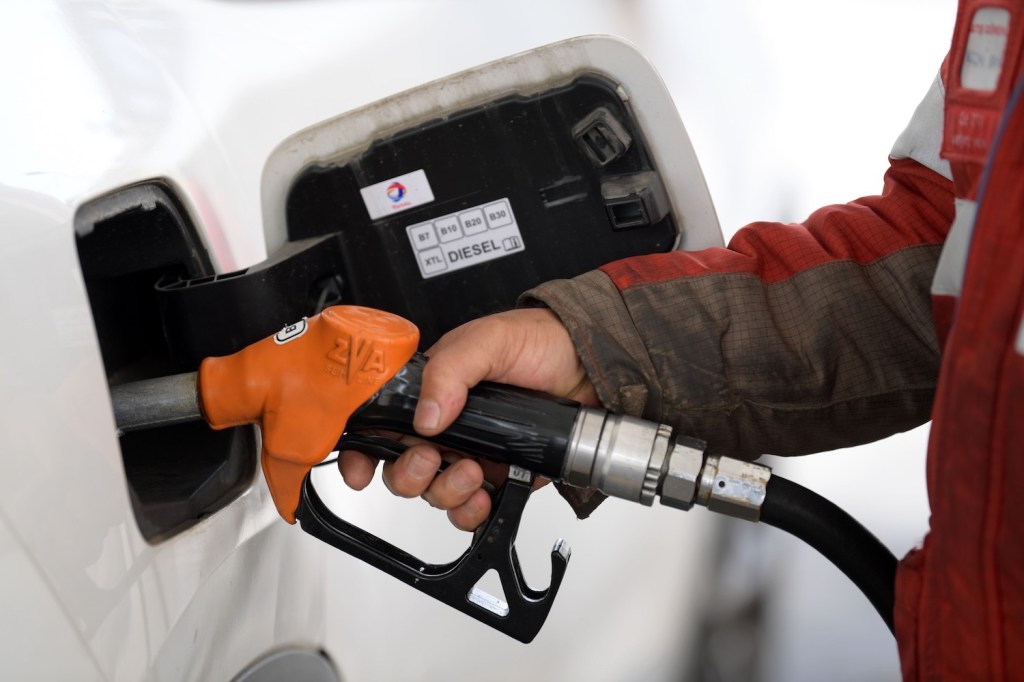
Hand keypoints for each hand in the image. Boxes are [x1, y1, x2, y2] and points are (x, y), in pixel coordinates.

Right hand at [338, 307, 596, 529]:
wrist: (593, 366)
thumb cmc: (542, 342)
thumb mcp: (490, 340)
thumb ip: (451, 370)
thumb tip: (427, 415)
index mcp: (431, 390)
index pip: (381, 423)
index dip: (362, 449)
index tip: (359, 469)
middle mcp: (445, 425)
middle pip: (401, 468)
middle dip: (409, 474)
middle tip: (432, 459)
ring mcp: (471, 453)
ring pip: (434, 492)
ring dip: (446, 492)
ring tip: (473, 471)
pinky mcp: (500, 476)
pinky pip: (471, 508)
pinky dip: (472, 511)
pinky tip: (485, 496)